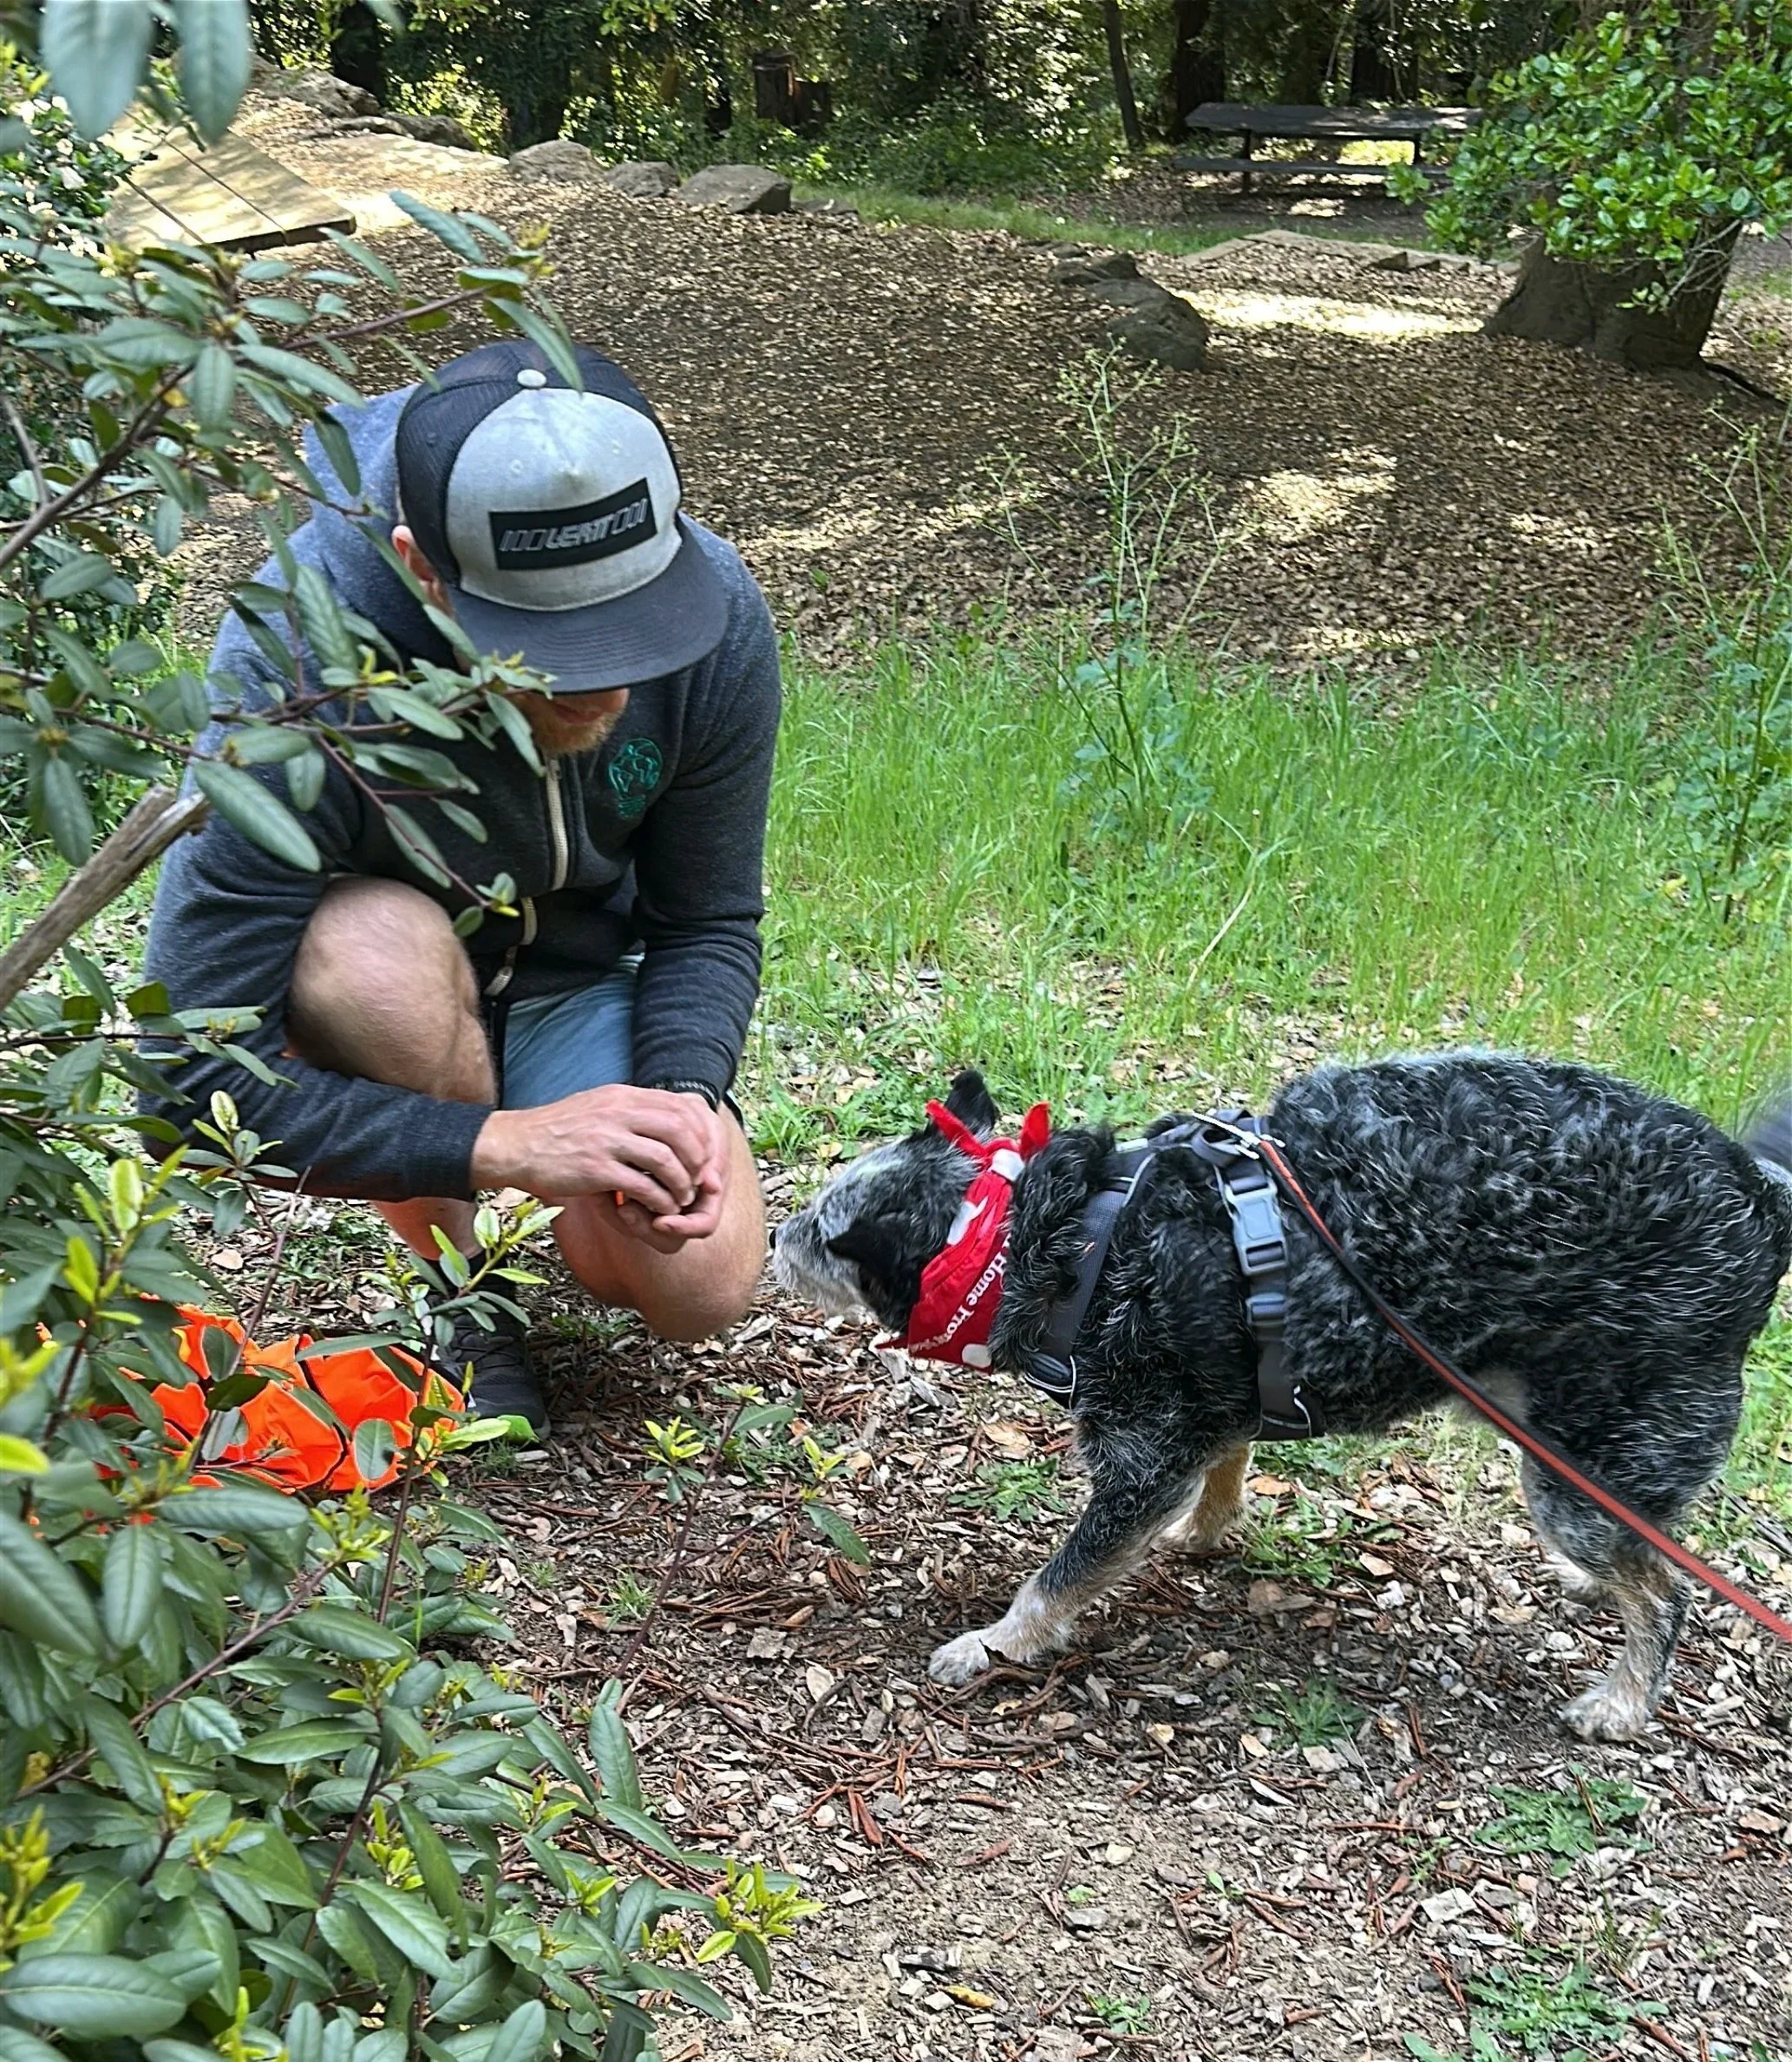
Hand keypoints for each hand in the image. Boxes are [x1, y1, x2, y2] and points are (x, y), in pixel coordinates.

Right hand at [473, 1084, 719, 1222]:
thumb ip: (631, 1109)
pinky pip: (642, 1186)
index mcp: (623, 1096)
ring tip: (682, 1198)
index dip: (700, 1133)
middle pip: (680, 1130)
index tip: (702, 1155)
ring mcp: (607, 1140)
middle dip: (697, 1159)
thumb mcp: (598, 1106)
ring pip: (666, 1159)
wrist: (515, 1145)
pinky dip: (659, 1201)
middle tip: (697, 1179)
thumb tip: (667, 1117)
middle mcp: (618, 1112)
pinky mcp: (595, 1169)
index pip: (680, 1106)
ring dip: (681, 1184)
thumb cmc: (558, 1130)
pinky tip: (660, 1209)